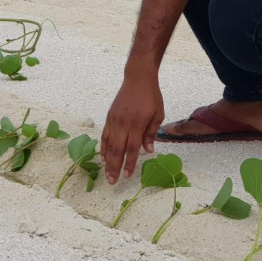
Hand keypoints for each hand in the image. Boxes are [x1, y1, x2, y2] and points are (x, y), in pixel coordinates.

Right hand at [101, 68, 164, 184]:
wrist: (138, 78)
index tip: (127, 175)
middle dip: (115, 167)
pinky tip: (104, 157)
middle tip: (113, 182)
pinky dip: (104, 147)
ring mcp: (115, 120)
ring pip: (109, 144)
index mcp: (137, 124)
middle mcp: (124, 123)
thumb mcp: (158, 114)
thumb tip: (148, 151)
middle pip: (118, 150)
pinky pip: (105, 135)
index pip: (132, 148)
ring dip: (108, 161)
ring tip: (107, 174)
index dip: (130, 163)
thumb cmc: (151, 97)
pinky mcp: (110, 116)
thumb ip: (151, 133)